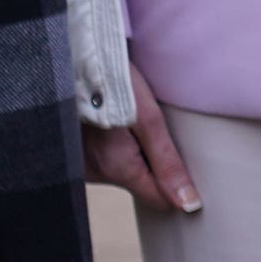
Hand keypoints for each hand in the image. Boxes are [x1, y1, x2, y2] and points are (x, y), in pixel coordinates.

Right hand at [83, 56, 199, 213]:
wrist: (74, 58)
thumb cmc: (113, 82)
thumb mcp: (148, 118)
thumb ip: (167, 163)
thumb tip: (188, 203)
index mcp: (116, 168)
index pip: (159, 200)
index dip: (176, 184)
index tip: (183, 161)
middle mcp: (94, 173)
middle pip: (139, 181)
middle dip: (150, 160)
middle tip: (149, 127)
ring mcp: (80, 164)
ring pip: (121, 169)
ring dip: (131, 150)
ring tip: (128, 119)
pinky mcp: (72, 153)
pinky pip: (103, 158)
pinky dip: (113, 144)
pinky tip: (113, 121)